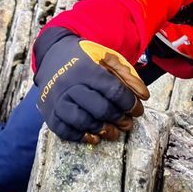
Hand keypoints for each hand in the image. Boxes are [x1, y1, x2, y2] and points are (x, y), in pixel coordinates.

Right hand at [33, 31, 149, 143]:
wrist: (53, 54)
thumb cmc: (86, 58)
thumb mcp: (109, 58)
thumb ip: (128, 76)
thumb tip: (144, 97)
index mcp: (88, 70)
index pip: (114, 91)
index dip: (130, 104)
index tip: (137, 110)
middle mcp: (70, 85)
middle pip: (99, 108)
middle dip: (118, 118)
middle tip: (127, 123)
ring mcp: (57, 99)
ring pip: (81, 121)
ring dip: (102, 129)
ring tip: (113, 131)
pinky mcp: (48, 112)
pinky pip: (64, 130)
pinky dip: (81, 137)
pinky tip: (94, 136)